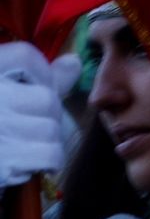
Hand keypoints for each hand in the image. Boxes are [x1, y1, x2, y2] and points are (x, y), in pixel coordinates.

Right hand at [0, 42, 77, 188]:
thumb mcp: (6, 91)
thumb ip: (38, 77)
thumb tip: (74, 62)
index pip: (25, 56)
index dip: (41, 74)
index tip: (32, 88)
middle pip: (47, 99)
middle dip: (46, 116)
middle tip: (26, 126)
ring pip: (51, 129)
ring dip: (46, 142)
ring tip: (24, 145)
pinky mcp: (4, 157)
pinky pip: (50, 154)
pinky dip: (48, 162)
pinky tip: (31, 162)